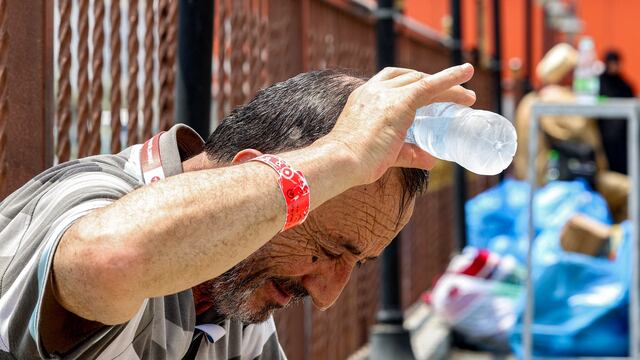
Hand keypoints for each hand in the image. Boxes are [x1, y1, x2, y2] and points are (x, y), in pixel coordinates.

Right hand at [324, 64, 475, 185]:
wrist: (340, 161)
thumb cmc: (354, 163)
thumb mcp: (384, 154)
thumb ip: (408, 154)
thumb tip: (431, 160)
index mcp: (363, 98)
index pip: (391, 82)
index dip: (412, 84)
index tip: (428, 94)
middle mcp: (373, 90)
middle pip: (410, 78)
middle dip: (433, 85)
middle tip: (454, 98)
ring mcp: (386, 95)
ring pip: (423, 83)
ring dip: (448, 87)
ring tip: (468, 98)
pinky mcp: (400, 103)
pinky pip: (430, 86)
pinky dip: (450, 78)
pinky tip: (467, 73)